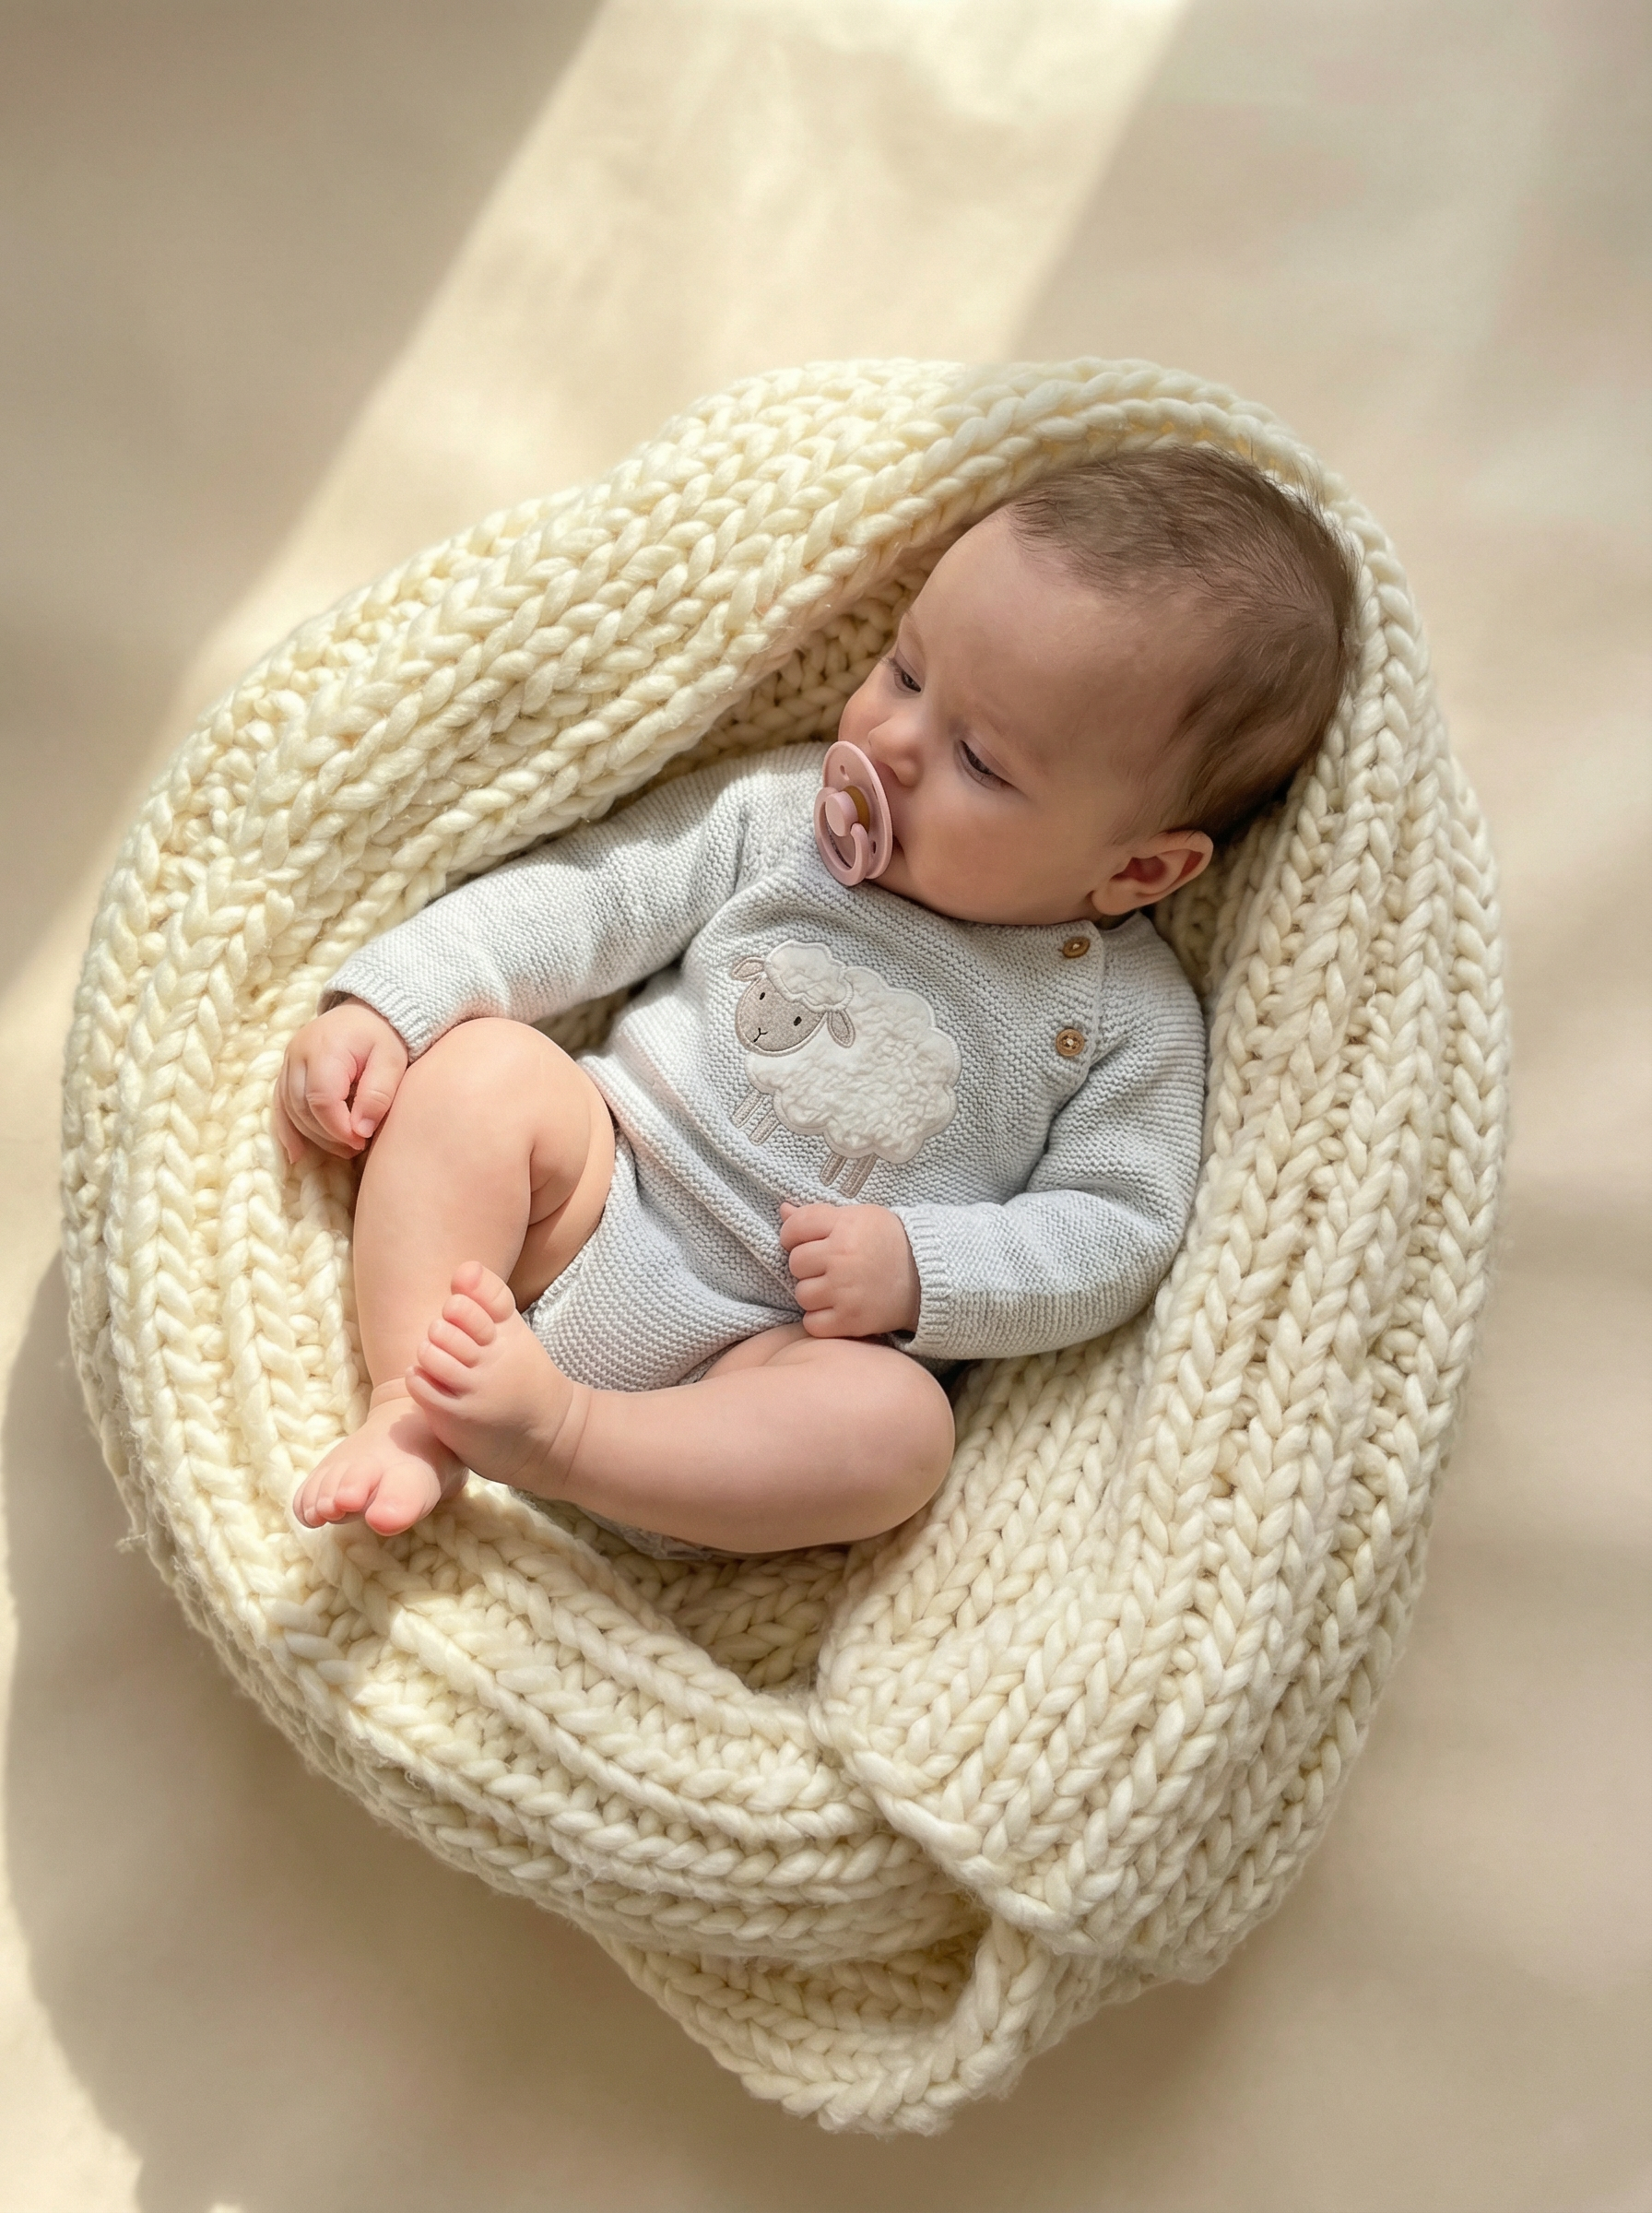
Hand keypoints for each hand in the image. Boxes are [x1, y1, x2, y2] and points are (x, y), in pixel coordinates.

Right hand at [274, 999, 408, 1163]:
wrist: (369, 1010)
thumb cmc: (384, 1036)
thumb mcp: (392, 1060)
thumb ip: (378, 1093)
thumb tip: (361, 1131)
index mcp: (325, 1049)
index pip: (322, 1100)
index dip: (338, 1128)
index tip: (361, 1142)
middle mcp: (298, 1054)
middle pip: (302, 1108)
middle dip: (327, 1135)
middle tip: (356, 1148)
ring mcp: (288, 1062)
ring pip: (289, 1109)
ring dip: (312, 1136)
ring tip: (342, 1149)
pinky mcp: (287, 1070)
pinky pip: (280, 1104)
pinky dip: (288, 1130)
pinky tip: (297, 1154)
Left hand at [778, 1200, 920, 1338]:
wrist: (928, 1278)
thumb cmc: (889, 1242)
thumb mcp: (859, 1217)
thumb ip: (819, 1215)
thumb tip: (783, 1210)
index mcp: (845, 1226)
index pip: (794, 1227)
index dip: (792, 1235)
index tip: (804, 1241)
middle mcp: (843, 1257)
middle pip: (795, 1263)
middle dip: (807, 1266)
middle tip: (827, 1266)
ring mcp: (846, 1291)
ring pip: (801, 1295)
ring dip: (814, 1293)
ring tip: (835, 1288)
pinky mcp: (851, 1320)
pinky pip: (812, 1323)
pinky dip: (820, 1319)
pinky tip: (837, 1308)